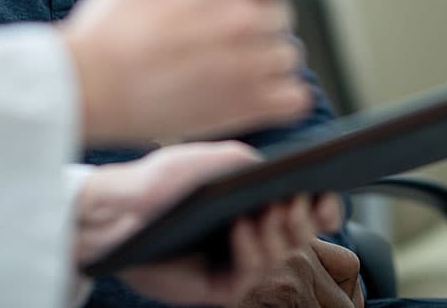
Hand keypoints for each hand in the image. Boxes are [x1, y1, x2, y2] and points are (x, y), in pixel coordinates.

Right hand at [60, 0, 309, 144]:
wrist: (88, 83)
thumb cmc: (110, 24)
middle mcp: (242, 16)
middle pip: (282, 17)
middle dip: (258, 26)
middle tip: (227, 42)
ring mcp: (248, 62)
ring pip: (287, 57)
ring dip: (266, 63)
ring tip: (230, 71)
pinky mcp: (248, 104)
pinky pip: (295, 97)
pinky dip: (280, 97)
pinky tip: (254, 96)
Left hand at [73, 142, 343, 305]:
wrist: (118, 207)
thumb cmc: (161, 181)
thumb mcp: (212, 160)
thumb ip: (248, 161)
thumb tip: (281, 173)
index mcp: (256, 205)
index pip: (304, 212)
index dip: (323, 207)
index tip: (327, 195)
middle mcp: (251, 237)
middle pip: (300, 236)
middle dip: (303, 219)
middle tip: (295, 200)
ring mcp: (235, 264)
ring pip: (279, 256)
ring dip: (278, 232)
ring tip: (270, 209)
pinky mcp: (217, 287)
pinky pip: (249, 274)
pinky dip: (251, 248)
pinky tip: (241, 226)